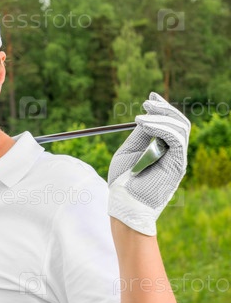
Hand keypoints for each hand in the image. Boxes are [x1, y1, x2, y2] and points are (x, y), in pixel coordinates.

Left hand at [108, 92, 190, 235]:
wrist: (124, 204)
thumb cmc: (122, 181)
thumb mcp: (129, 151)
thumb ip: (140, 135)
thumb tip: (147, 115)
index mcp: (162, 150)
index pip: (170, 124)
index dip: (162, 109)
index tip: (150, 98)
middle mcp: (173, 154)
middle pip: (179, 123)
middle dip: (164, 108)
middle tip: (147, 102)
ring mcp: (177, 160)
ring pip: (180, 128)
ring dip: (161, 117)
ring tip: (140, 116)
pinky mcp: (177, 166)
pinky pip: (176, 140)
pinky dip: (161, 127)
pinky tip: (144, 124)